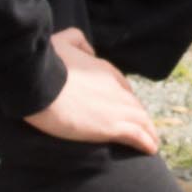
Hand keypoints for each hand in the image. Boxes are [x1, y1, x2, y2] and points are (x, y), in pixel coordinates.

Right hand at [26, 28, 161, 154]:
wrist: (39, 84)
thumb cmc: (46, 65)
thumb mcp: (62, 41)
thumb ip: (78, 41)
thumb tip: (89, 50)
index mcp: (104, 70)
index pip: (123, 86)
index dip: (126, 98)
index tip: (128, 108)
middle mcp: (115, 88)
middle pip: (135, 105)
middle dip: (140, 117)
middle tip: (143, 129)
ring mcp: (116, 108)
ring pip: (141, 120)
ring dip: (149, 132)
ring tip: (152, 143)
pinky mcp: (111, 126)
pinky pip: (137, 135)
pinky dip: (146, 142)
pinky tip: (150, 150)